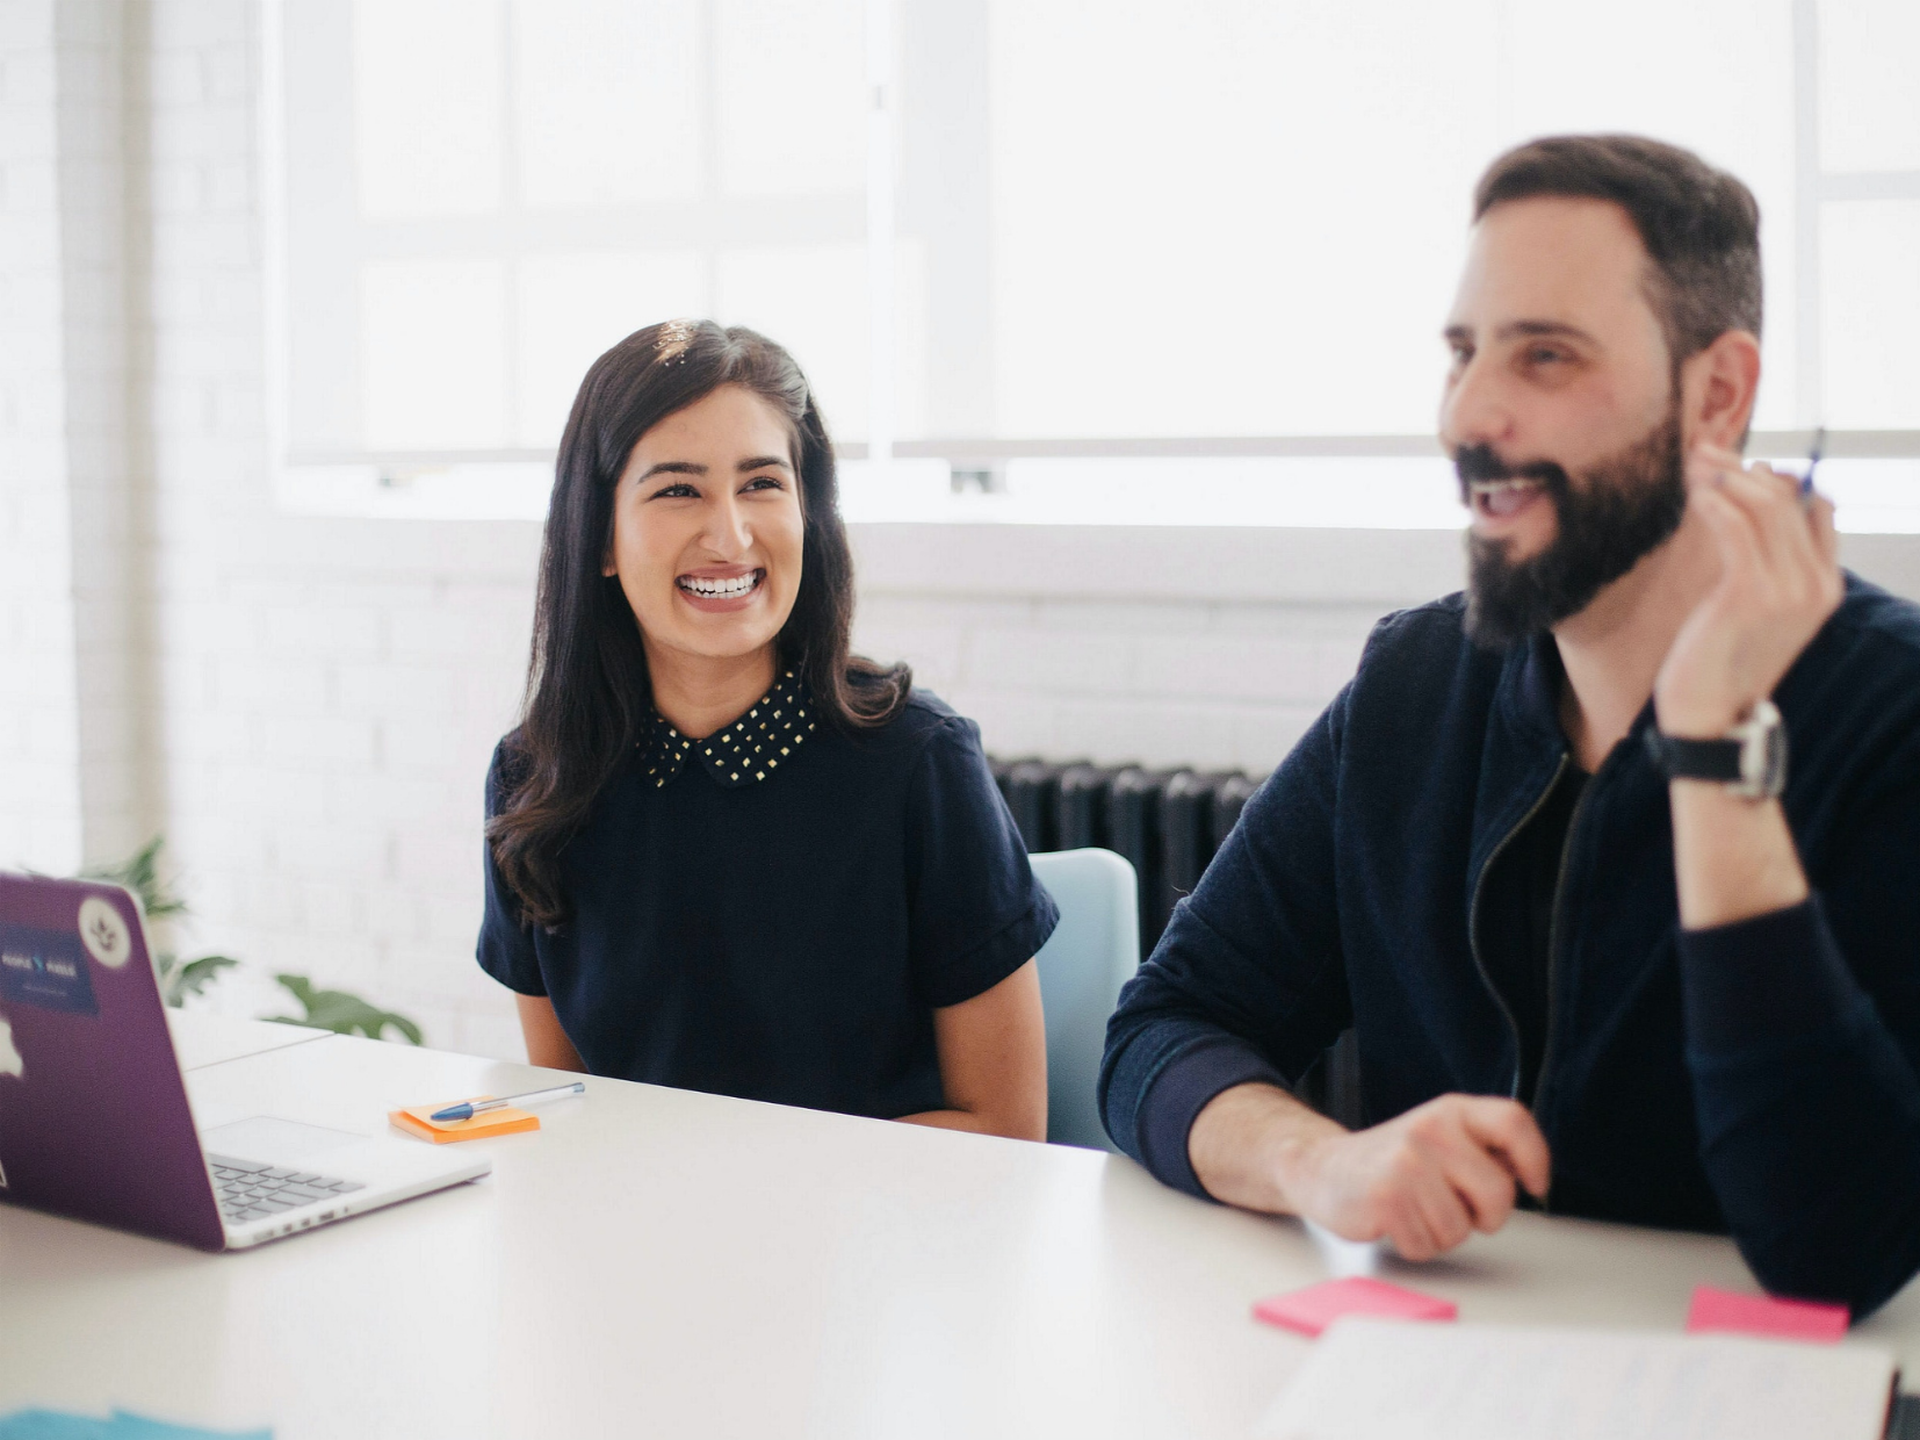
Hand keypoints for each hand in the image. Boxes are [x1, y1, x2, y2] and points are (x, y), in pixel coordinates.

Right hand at [1287, 1094, 1549, 1260]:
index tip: (1534, 1184)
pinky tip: (1396, 1222)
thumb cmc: (1391, 1162)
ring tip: (1415, 1210)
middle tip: (1456, 1208)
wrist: (1323, 1168)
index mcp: (1451, 1112)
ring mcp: (1407, 1163)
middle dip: (1485, 1217)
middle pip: (1499, 1193)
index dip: (1535, 1158)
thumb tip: (1526, 1172)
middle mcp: (1431, 1130)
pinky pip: (1428, 1246)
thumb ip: (1481, 1149)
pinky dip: (1415, 1245)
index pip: (1513, 1122)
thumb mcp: (1439, 1138)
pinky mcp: (1387, 1198)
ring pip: (1461, 1229)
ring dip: (1442, 1233)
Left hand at [1654, 442, 1841, 737]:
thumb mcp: (1752, 607)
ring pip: (1764, 506)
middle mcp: (1816, 584)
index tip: (1738, 466)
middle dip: (1741, 468)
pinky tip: (1692, 492)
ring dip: (1723, 476)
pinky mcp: (1750, 593)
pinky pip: (1736, 527)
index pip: (1816, 509)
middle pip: (1789, 500)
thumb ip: (1763, 562)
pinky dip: (1713, 501)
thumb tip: (1752, 504)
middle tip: (1702, 451)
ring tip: (1691, 462)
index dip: (1779, 479)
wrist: (1708, 715)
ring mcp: (1788, 589)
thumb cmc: (1719, 659)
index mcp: (1825, 586)